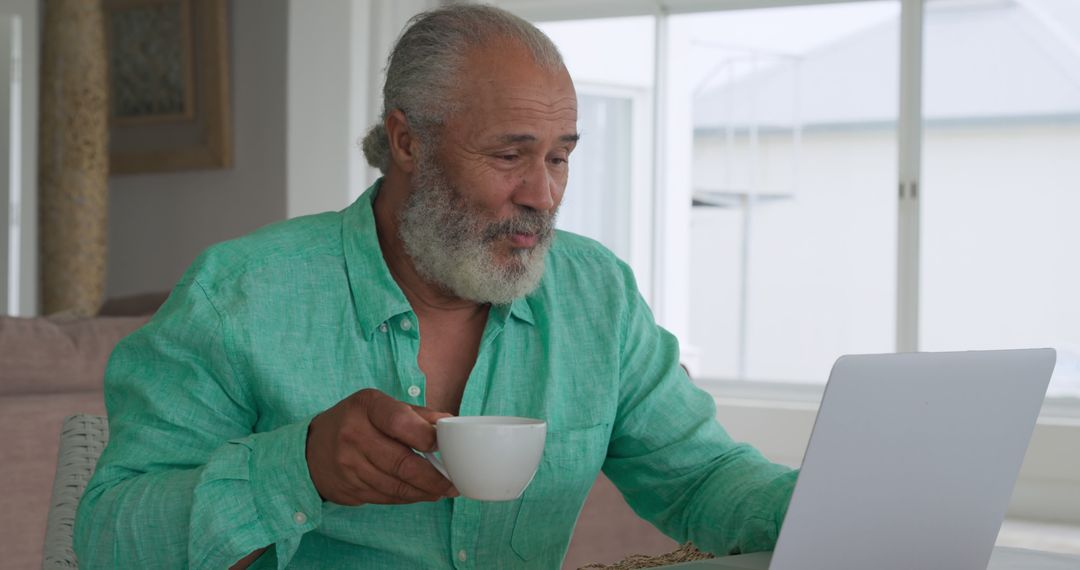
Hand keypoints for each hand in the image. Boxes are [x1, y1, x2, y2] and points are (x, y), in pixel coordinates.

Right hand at [306, 388, 457, 504]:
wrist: (311, 447)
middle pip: (401, 462)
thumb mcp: (380, 405)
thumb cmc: (355, 421)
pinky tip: (420, 494)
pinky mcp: (348, 488)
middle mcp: (353, 435)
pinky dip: (407, 497)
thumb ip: (415, 414)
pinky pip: (385, 497)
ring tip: (443, 491)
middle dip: (433, 477)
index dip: (427, 437)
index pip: (400, 422)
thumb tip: (450, 423)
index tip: (444, 447)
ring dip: (424, 491)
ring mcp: (347, 465)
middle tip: (453, 483)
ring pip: (395, 485)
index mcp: (365, 407)